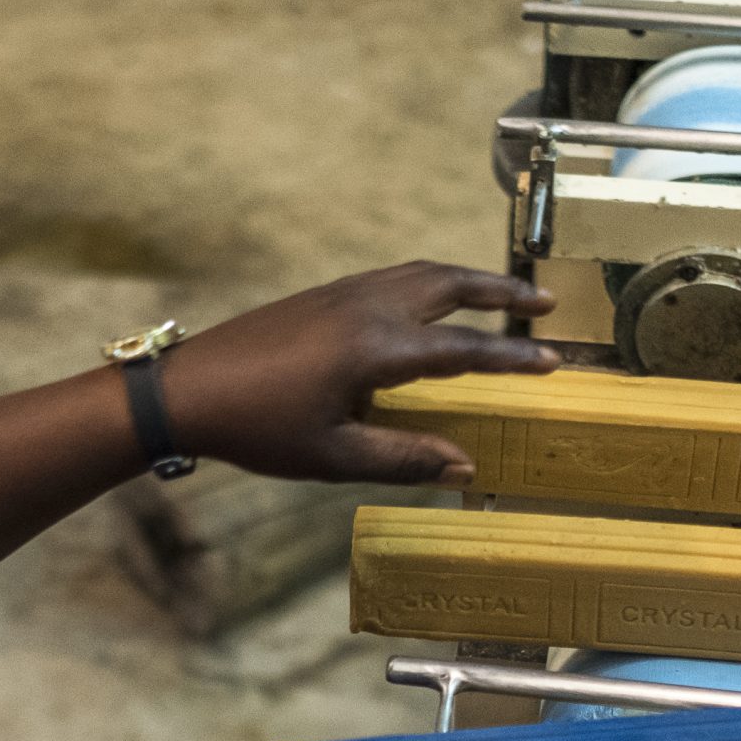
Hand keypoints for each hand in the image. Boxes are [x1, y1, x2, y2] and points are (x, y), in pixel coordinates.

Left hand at [156, 261, 557, 485]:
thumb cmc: (259, 429)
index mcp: (377, 348)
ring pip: (422, 273)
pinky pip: (393, 277)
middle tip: (546, 303)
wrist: (188, 391)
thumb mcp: (334, 458)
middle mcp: (367, 308)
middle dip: (503, 292)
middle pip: (452, 286)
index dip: (512, 357)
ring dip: (468, 280)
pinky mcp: (323, 295)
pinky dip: (431, 282)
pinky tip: (432, 303)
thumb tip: (465, 466)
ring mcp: (343, 294)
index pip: (465, 349)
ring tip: (500, 295)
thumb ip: (404, 459)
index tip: (553, 363)